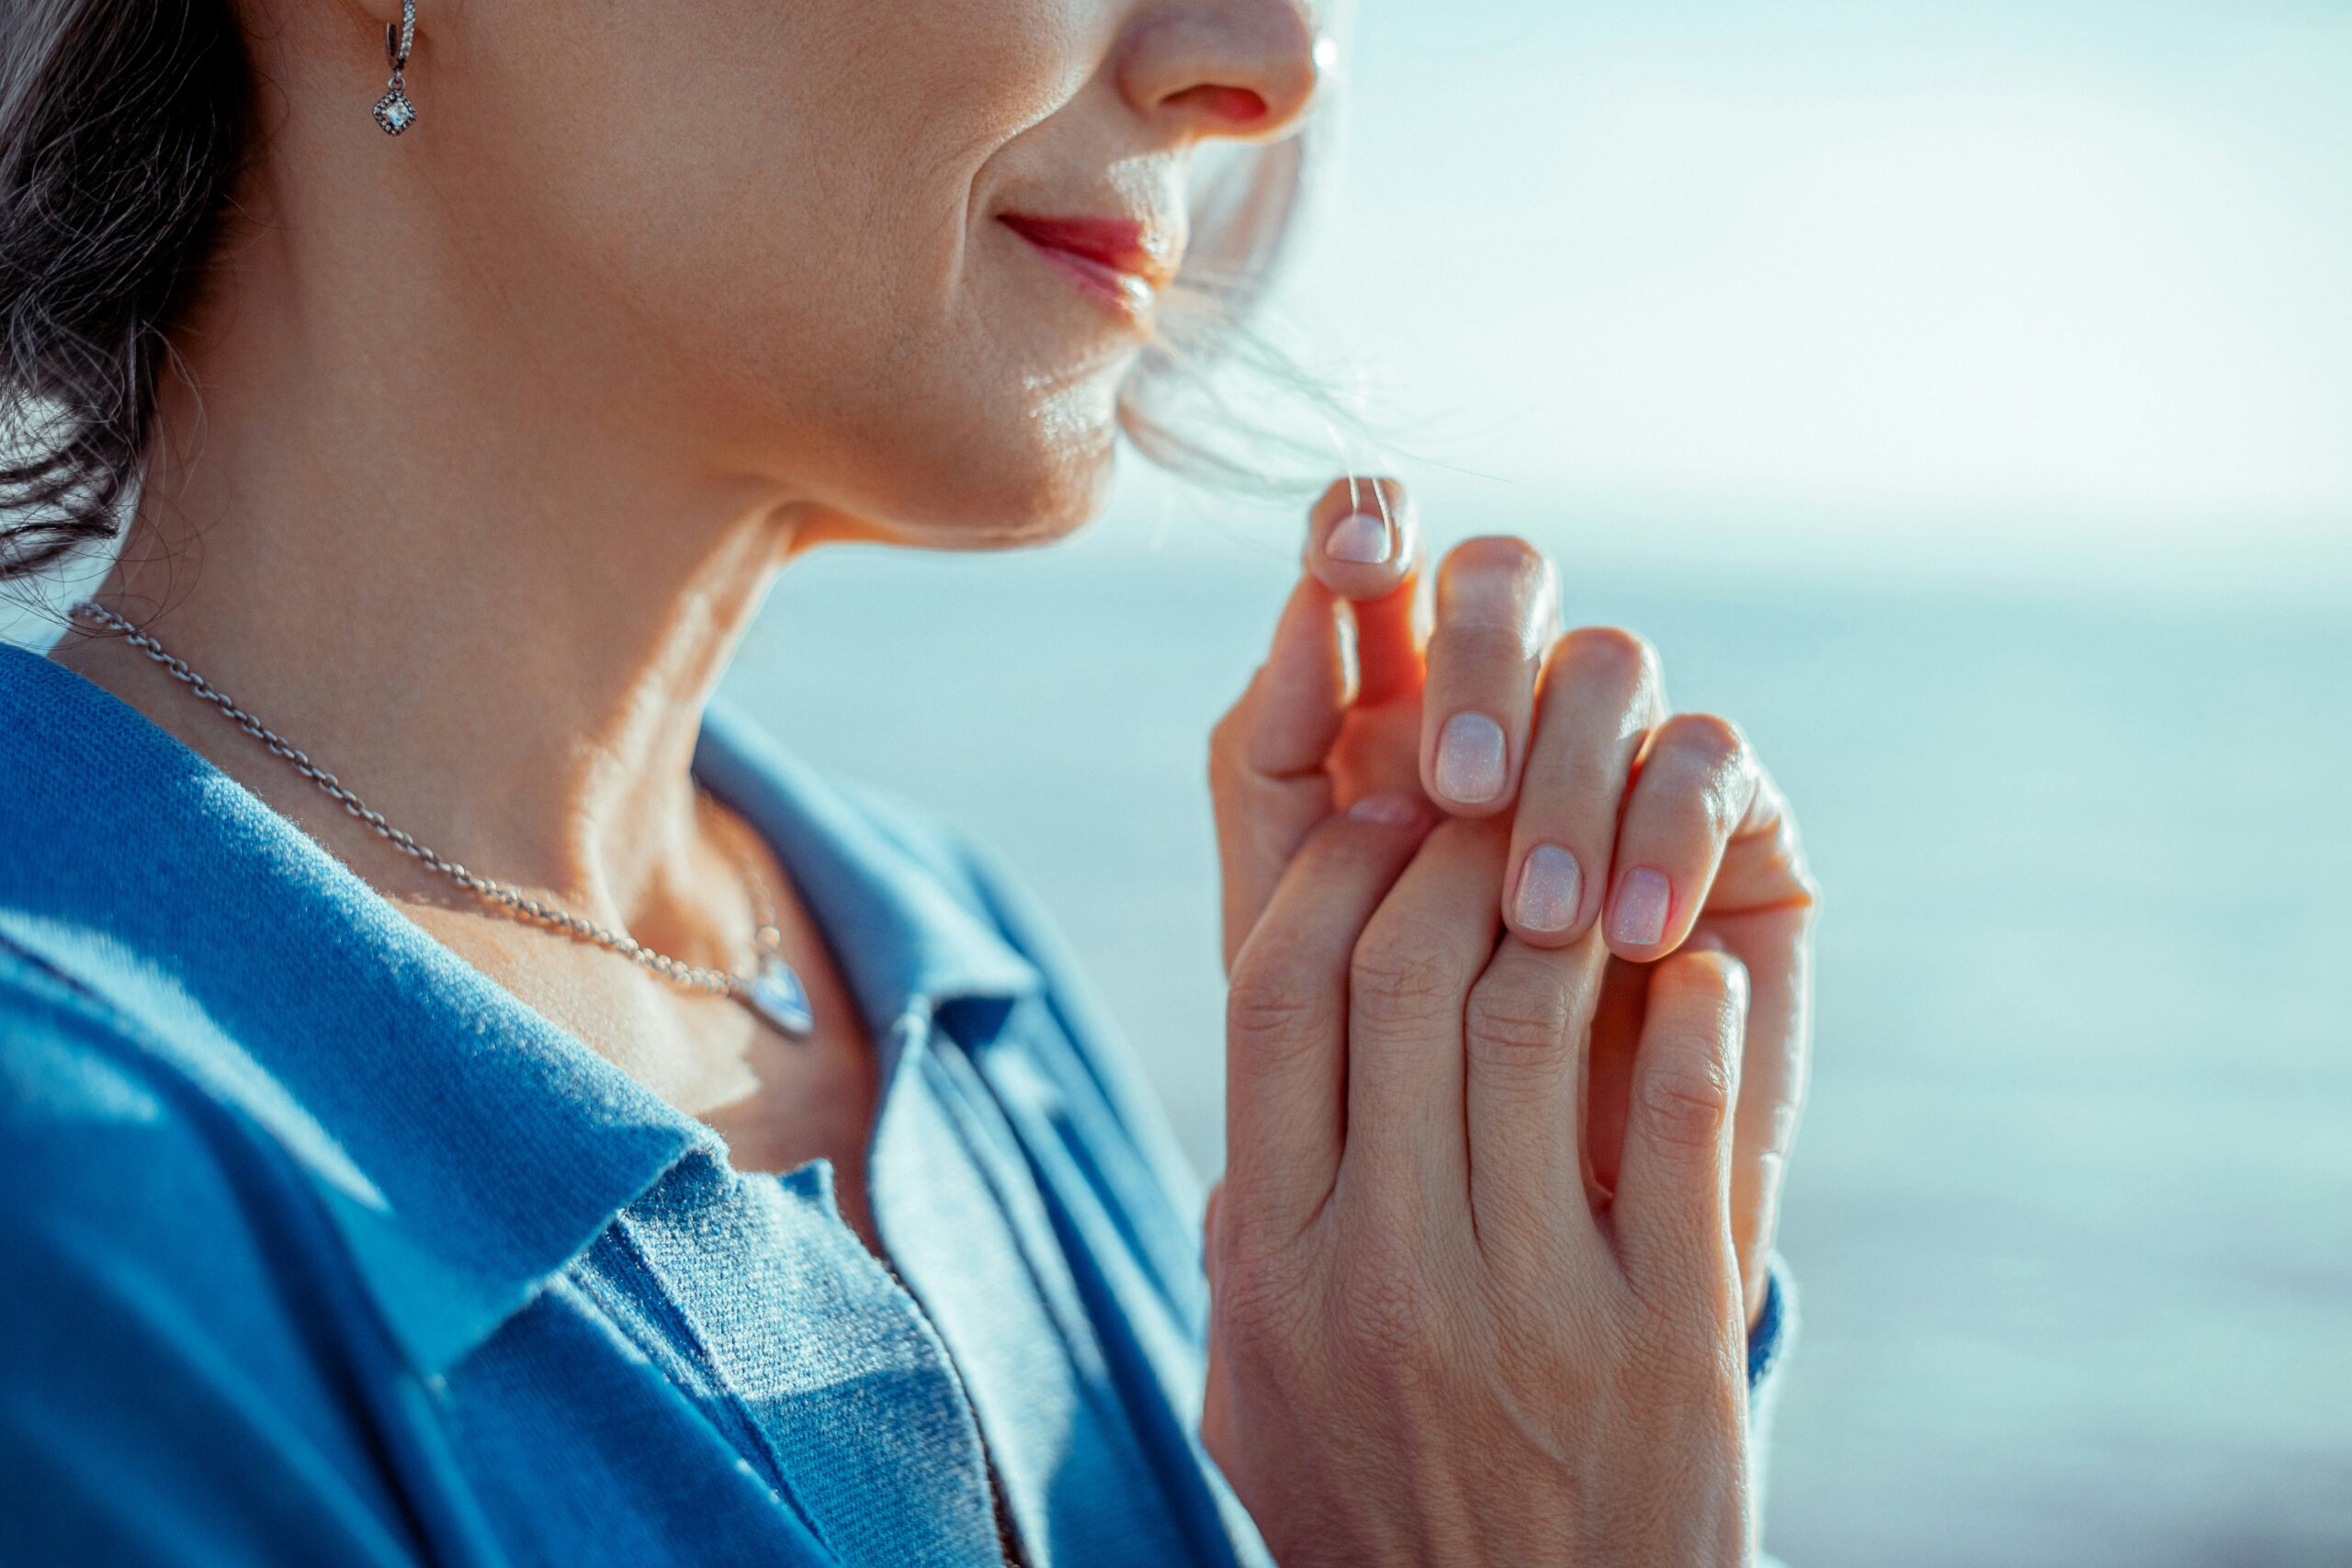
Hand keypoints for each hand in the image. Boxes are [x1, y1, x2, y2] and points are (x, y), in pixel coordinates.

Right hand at [1201, 802, 1758, 1564]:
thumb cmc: (1369, 1517)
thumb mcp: (1251, 1387)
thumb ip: (1243, 1237)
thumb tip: (1262, 1091)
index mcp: (1274, 1260)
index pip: (1278, 996)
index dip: (1330, 875)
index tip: (1377, 823)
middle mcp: (1387, 1266)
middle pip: (1404, 977)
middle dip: (1450, 857)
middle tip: (1489, 816)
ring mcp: (1532, 1302)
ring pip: (1534, 1023)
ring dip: (1562, 912)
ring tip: (1579, 878)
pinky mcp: (1667, 1338)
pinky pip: (1677, 1126)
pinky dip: (1687, 1020)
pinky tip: (1686, 973)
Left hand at [1208, 478, 1815, 1323]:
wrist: (1498, 1222)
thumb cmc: (1362, 1069)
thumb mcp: (1281, 925)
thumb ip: (1271, 763)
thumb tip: (1306, 608)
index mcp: (1379, 700)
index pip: (1379, 552)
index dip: (1364, 522)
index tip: (1346, 563)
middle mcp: (1505, 701)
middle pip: (1505, 575)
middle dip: (1477, 655)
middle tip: (1451, 785)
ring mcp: (1618, 751)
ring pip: (1609, 660)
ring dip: (1566, 773)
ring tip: (1536, 914)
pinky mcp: (1727, 818)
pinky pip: (1708, 761)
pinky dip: (1664, 837)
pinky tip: (1629, 940)